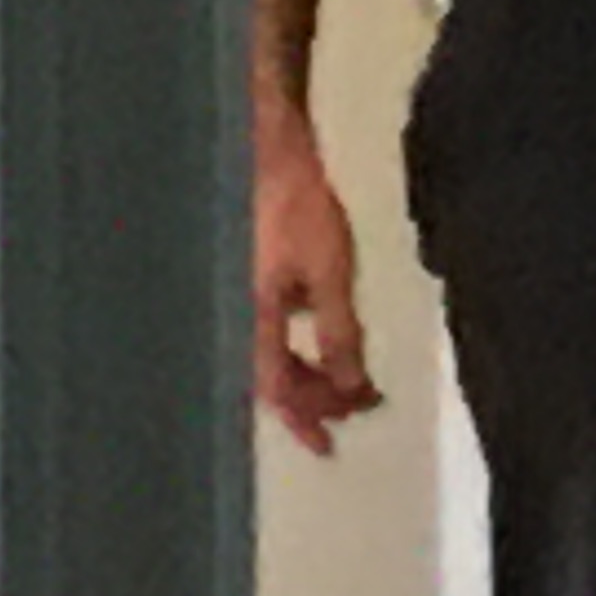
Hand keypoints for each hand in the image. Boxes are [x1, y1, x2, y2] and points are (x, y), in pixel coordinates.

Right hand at [253, 115, 382, 452]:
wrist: (262, 149)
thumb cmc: (296, 207)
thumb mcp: (330, 271)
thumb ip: (339, 331)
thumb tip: (351, 386)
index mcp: (253, 321)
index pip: (277, 391)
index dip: (304, 421)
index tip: (329, 446)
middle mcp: (236, 317)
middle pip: (272, 379)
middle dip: (316, 397)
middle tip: (358, 404)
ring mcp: (237, 298)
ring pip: (270, 354)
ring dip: (309, 371)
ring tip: (349, 377)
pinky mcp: (243, 279)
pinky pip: (268, 328)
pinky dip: (296, 341)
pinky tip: (321, 325)